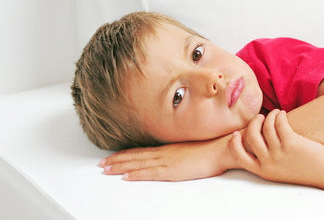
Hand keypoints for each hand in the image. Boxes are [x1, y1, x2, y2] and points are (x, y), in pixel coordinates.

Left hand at [100, 138, 235, 180]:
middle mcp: (164, 152)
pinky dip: (136, 174)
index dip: (126, 154)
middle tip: (102, 164)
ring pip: (138, 164)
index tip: (113, 157)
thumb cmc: (211, 148)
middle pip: (135, 156)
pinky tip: (125, 176)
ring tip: (106, 170)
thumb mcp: (192, 148)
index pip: (142, 151)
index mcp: (168, 148)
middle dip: (117, 160)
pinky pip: (150, 173)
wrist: (221, 148)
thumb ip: (181, 152)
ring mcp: (167, 161)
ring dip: (120, 166)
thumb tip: (176, 156)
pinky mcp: (172, 170)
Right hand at [229, 109, 323, 186]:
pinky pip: (279, 123)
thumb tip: (253, 138)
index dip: (234, 144)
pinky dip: (279, 115)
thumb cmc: (304, 170)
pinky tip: (283, 114)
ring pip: (266, 127)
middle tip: (260, 117)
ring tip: (276, 113)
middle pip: (251, 137)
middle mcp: (269, 163)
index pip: (239, 157)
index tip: (236, 134)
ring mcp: (280, 153)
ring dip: (269, 116)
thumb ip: (266, 159)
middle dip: (253, 123)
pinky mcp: (292, 143)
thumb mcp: (280, 170)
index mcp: (263, 171)